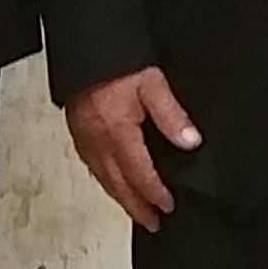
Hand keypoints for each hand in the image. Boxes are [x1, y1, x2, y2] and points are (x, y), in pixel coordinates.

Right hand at [65, 68, 201, 230]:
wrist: (85, 45)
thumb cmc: (115, 61)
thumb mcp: (152, 83)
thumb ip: (171, 115)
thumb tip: (190, 141)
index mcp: (117, 134)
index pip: (139, 175)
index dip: (155, 194)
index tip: (168, 207)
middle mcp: (97, 141)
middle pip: (118, 185)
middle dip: (136, 207)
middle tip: (152, 223)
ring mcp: (84, 137)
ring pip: (102, 178)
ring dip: (120, 197)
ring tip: (135, 208)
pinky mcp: (76, 129)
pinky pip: (91, 165)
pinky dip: (104, 179)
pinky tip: (110, 179)